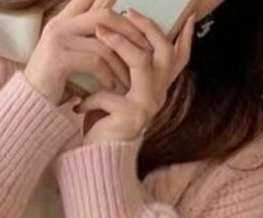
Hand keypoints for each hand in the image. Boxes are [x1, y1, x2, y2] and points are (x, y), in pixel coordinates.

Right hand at [23, 0, 152, 105]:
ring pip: (103, 40)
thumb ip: (89, 40)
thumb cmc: (53, 84)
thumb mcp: (72, 56)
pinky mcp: (58, 58)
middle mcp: (60, 24)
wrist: (31, 107)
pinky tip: (113, 87)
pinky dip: (108, 74)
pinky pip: (94, 60)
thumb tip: (117, 30)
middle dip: (129, 33)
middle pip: (104, 14)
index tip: (136, 19)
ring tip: (130, 78)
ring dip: (121, 61)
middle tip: (144, 51)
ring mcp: (58, 39)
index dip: (112, 1)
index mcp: (63, 19)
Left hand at [78, 9, 195, 145]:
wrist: (98, 159)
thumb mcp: (116, 89)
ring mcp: (147, 106)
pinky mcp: (131, 117)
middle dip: (145, 27)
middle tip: (126, 12)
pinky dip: (90, 97)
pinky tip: (76, 106)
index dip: (184, 38)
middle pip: (163, 51)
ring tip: (98, 34)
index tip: (186, 16)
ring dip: (118, 43)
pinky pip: (110, 93)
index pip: (178, 58)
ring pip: (141, 61)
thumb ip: (123, 68)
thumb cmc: (104, 121)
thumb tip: (116, 28)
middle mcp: (158, 96)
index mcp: (158, 88)